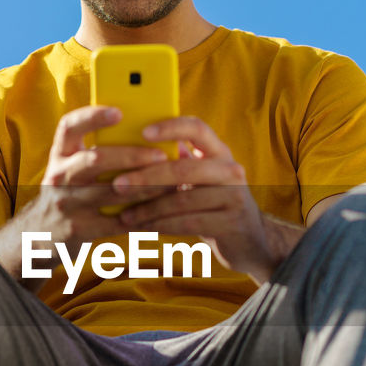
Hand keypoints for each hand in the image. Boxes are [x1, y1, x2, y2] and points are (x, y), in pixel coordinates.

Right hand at [29, 105, 170, 255]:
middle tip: (161, 155)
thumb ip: (99, 150)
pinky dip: (141, 215)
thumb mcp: (73, 166)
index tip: (119, 112)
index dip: (93, 116)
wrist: (42, 233)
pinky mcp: (78, 229)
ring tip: (171, 183)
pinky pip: (116, 222)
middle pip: (95, 160)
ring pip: (111, 192)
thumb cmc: (72, 190)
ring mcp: (67, 203)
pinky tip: (161, 210)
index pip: (69, 126)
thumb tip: (148, 133)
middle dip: (132, 156)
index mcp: (61, 153)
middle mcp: (59, 175)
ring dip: (145, 186)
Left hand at [110, 115, 275, 279]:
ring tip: (125, 216)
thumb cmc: (210, 202)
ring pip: (183, 200)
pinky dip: (162, 226)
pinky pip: (189, 223)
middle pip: (184, 168)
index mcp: (218, 151)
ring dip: (149, 209)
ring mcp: (234, 196)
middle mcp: (230, 170)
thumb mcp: (198, 178)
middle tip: (117, 185)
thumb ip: (175, 161)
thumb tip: (128, 146)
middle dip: (146, 177)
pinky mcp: (231, 223)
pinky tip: (143, 229)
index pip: (197, 128)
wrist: (248, 238)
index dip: (170, 127)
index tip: (143, 132)